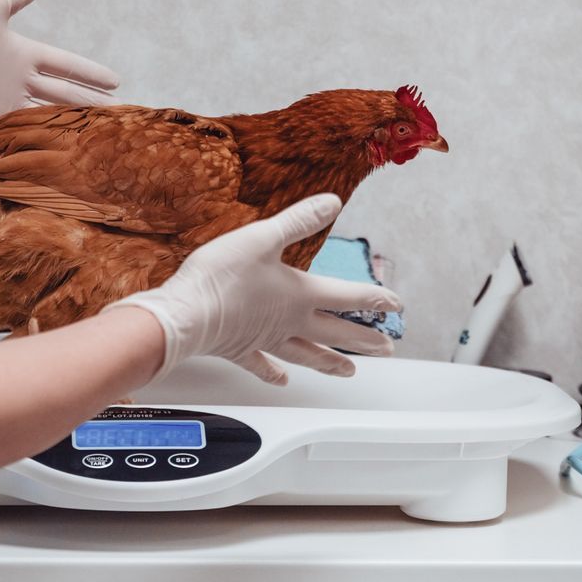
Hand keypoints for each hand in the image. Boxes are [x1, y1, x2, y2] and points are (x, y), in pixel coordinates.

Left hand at [0, 0, 119, 130]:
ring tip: (100, 132)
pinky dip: (44, 137)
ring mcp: (6, 101)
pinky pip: (23, 130)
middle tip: (120, 112)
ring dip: (73, 121)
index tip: (116, 81)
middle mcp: (20, 79)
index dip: (90, 73)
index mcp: (24, 53)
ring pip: (49, 113)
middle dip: (91, 102)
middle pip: (64, 93)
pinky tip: (64, 147)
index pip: (66, 65)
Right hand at [102, 194, 399, 384]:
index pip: (348, 296)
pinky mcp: (241, 350)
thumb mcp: (263, 237)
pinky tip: (282, 379)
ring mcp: (266, 340)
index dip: (376, 298)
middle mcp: (289, 321)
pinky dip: (274, 373)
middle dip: (365, 339)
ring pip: (308, 354)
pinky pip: (263, 366)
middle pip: (336, 332)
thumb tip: (333, 202)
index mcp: (299, 293)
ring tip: (350, 371)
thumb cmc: (221, 276)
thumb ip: (299, 220)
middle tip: (387, 347)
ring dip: (331, 362)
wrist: (185, 315)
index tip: (396, 305)